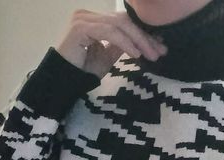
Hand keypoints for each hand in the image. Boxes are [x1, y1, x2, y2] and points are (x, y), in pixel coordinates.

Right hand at [52, 8, 167, 79]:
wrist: (64, 81)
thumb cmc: (83, 71)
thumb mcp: (107, 56)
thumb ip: (121, 45)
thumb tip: (141, 41)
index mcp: (94, 19)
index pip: (123, 21)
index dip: (142, 33)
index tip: (159, 45)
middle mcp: (88, 14)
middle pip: (123, 21)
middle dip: (144, 36)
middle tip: (160, 51)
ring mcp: (83, 18)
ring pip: (118, 25)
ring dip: (138, 40)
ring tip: (151, 55)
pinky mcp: (80, 27)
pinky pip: (109, 32)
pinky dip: (125, 42)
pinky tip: (136, 54)